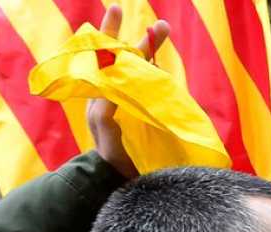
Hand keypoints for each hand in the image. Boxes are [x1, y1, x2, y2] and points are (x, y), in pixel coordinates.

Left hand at [85, 6, 169, 178]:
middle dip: (145, 40)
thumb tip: (112, 86)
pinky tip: (166, 68)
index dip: (110, 31)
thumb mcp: (104, 129)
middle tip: (162, 26)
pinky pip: (156, 87)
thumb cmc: (108, 152)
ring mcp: (134, 100)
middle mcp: (118, 90)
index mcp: (103, 90)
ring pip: (145, 69)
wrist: (120, 175)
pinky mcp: (149, 111)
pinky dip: (161, 75)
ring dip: (154, 53)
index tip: (116, 10)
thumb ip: (106, 110)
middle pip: (131, 58)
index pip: (106, 54)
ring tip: (163, 33)